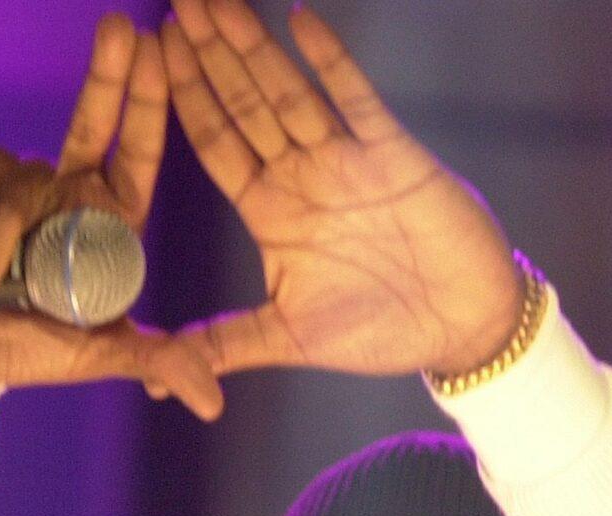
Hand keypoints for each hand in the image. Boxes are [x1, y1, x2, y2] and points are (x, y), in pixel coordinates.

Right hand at [0, 14, 223, 419]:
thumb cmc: (33, 348)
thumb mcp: (99, 356)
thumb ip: (155, 362)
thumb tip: (212, 400)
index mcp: (105, 217)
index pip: (136, 149)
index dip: (148, 101)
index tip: (158, 48)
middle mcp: (62, 189)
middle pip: (84, 124)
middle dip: (106, 76)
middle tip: (120, 27)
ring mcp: (10, 186)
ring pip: (6, 186)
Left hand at [160, 0, 523, 379]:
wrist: (462, 327)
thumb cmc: (381, 333)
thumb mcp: (288, 338)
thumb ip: (222, 345)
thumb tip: (152, 380)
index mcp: (272, 212)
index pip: (216, 143)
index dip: (183, 99)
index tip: (149, 54)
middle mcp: (302, 176)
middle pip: (243, 103)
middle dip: (207, 53)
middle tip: (173, 0)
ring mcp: (346, 159)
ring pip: (288, 90)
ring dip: (252, 45)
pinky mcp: (393, 152)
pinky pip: (354, 96)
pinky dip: (329, 59)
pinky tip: (299, 17)